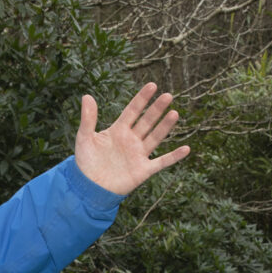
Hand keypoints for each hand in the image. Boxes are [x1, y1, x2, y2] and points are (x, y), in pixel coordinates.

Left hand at [73, 83, 188, 195]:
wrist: (89, 187)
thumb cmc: (86, 162)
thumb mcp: (84, 138)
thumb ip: (88, 118)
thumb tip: (87, 96)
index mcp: (118, 130)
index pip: (133, 111)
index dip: (142, 98)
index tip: (152, 85)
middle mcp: (131, 140)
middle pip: (147, 121)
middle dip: (157, 109)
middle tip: (168, 95)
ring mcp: (139, 154)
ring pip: (155, 137)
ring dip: (165, 126)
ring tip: (174, 113)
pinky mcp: (143, 170)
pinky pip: (162, 162)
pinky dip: (174, 157)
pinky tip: (186, 149)